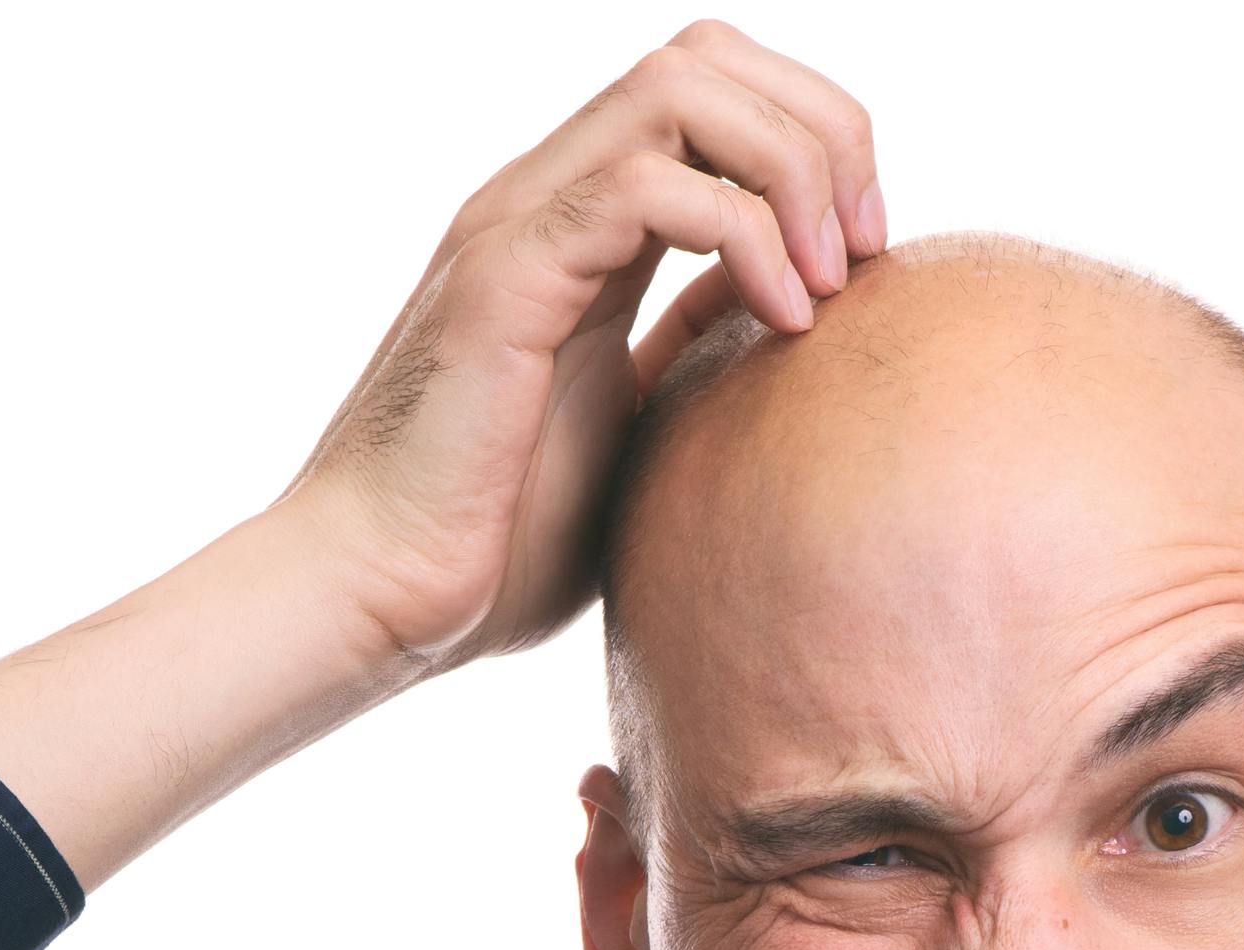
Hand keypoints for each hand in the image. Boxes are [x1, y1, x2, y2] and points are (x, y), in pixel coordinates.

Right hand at [275, 19, 887, 675]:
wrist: (378, 599)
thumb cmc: (495, 543)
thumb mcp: (637, 425)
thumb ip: (694, 340)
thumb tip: (788, 287)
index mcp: (583, 226)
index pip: (714, 90)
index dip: (816, 137)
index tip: (865, 251)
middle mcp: (547, 198)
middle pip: (707, 56)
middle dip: (821, 129)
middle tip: (862, 247)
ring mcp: (520, 224)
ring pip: (681, 89)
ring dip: (789, 168)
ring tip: (827, 282)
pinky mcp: (507, 277)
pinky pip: (645, 187)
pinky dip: (746, 235)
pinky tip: (783, 322)